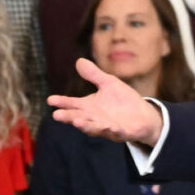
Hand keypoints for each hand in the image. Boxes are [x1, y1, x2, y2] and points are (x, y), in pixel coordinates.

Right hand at [47, 58, 162, 144]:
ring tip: (78, 122)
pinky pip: (117, 133)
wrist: (144, 116)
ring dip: (86, 126)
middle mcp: (95, 119)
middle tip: (57, 115)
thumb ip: (94, 75)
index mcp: (89, 107)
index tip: (50, 100)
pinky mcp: (122, 133)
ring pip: (95, 128)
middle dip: (69, 117)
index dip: (62, 102)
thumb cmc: (123, 101)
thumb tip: (79, 60)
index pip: (73, 104)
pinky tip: (110, 127)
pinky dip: (113, 131)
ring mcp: (108, 127)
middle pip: (79, 118)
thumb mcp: (109, 84)